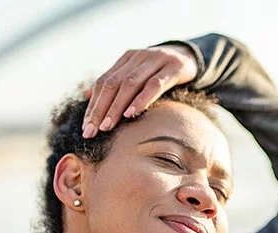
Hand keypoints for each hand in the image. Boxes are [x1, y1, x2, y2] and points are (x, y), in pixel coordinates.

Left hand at [82, 44, 197, 137]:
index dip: (93, 105)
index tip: (85, 127)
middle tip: (91, 131)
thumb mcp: (136, 73)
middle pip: (112, 84)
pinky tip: (131, 113)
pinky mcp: (173, 68)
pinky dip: (141, 99)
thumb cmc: (160, 71)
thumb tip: (86, 96)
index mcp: (126, 59)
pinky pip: (154, 85)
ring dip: (116, 107)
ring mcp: (155, 60)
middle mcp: (137, 57)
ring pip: (130, 84)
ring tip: (107, 126)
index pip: (103, 83)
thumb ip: (114, 82)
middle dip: (100, 109)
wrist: (191, 56)